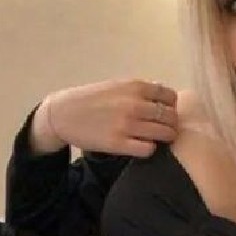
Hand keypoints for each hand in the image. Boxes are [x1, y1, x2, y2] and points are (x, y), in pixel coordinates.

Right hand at [33, 79, 177, 156]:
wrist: (63, 114)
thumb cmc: (92, 99)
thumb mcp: (117, 86)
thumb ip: (140, 90)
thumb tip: (166, 97)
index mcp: (135, 86)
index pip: (170, 97)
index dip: (171, 106)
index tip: (166, 112)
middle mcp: (134, 104)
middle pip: (170, 117)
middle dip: (171, 124)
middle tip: (165, 129)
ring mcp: (127, 125)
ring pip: (164, 134)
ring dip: (164, 138)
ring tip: (156, 139)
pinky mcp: (118, 144)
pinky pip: (148, 149)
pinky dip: (150, 148)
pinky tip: (142, 145)